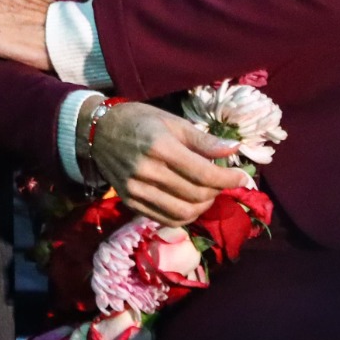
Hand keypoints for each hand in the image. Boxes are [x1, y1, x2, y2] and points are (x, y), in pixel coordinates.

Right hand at [84, 100, 251, 226]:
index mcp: (160, 146)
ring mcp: (136, 190)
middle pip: (196, 195)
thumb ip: (203, 140)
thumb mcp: (171, 121)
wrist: (97, 131)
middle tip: (223, 181)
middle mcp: (147, 171)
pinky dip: (185, 216)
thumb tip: (234, 149)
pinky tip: (191, 203)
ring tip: (208, 193)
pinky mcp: (130, 201)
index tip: (242, 178)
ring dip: (203, 206)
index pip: (203, 174)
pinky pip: (165, 219)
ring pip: (183, 212)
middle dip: (217, 191)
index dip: (228, 179)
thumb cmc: (138, 120)